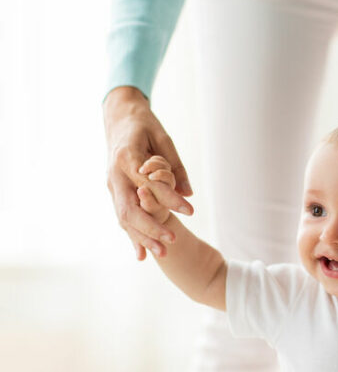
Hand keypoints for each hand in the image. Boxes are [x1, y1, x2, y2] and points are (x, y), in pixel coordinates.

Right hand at [103, 86, 193, 259]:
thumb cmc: (144, 124)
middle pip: (129, 208)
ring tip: (163, 253)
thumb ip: (175, 166)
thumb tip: (188, 194)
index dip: (169, 198)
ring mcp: (112, 185)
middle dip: (150, 228)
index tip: (191, 211)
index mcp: (127, 157)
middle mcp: (115, 174)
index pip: (148, 184)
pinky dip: (132, 235)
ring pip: (123, 217)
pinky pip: (122, 216)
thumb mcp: (164, 138)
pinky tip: (142, 255)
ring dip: (141, 237)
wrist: (118, 117)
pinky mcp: (114, 191)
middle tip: (173, 240)